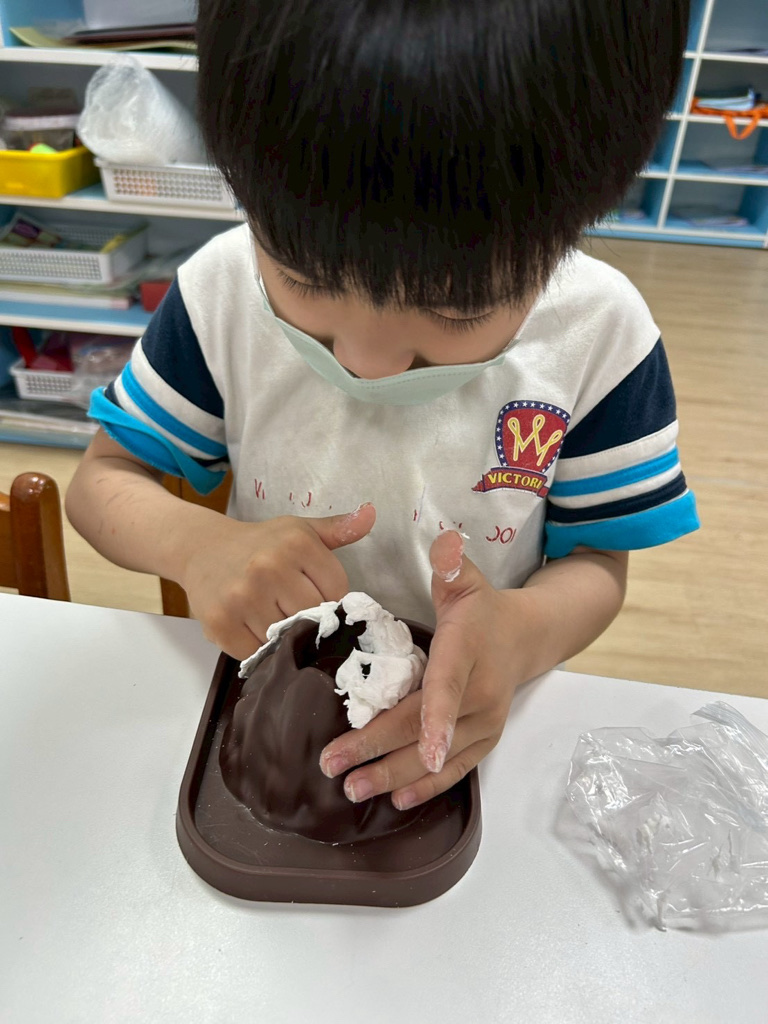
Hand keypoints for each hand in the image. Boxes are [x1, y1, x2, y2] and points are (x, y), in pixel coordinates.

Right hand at [181, 503, 375, 658]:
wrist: (201, 549)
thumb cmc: (259, 543)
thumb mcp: (299, 530)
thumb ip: (339, 528)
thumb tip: (372, 513)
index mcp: (296, 544)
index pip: (337, 592)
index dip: (330, 599)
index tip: (314, 593)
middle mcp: (268, 568)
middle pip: (313, 617)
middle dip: (309, 620)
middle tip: (292, 609)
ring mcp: (242, 598)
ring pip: (285, 638)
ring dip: (283, 637)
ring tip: (273, 618)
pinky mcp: (220, 623)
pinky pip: (255, 653)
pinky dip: (257, 648)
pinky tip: (252, 627)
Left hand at [319, 530, 527, 809]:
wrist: (526, 639)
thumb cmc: (483, 610)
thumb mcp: (468, 581)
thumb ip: (452, 566)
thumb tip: (443, 543)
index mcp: (467, 654)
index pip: (447, 688)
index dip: (436, 718)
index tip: (422, 747)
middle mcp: (480, 696)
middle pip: (427, 730)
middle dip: (379, 751)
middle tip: (333, 766)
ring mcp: (484, 723)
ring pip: (439, 760)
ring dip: (395, 777)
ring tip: (353, 790)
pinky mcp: (484, 741)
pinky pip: (458, 771)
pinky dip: (427, 788)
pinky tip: (396, 801)